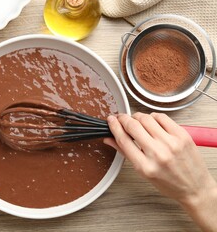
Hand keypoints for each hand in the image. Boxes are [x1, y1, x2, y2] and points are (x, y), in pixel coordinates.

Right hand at [103, 112, 216, 230]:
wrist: (194, 187)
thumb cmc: (169, 183)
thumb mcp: (143, 172)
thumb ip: (125, 152)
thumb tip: (109, 139)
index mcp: (145, 166)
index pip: (123, 139)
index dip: (114, 127)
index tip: (111, 121)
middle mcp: (158, 153)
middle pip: (133, 126)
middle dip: (123, 118)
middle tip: (121, 118)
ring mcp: (171, 143)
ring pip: (146, 118)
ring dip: (137, 117)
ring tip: (136, 121)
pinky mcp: (182, 135)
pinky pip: (162, 117)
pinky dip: (153, 116)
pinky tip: (151, 122)